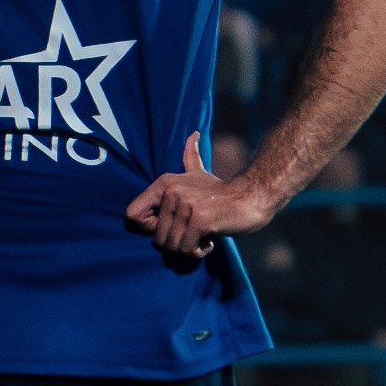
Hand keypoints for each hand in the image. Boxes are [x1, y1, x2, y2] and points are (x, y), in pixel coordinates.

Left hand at [122, 131, 280, 266]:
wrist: (253, 196)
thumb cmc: (223, 192)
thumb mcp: (199, 172)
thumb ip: (190, 156)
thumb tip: (193, 133)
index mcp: (164, 183)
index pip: (132, 216)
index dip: (150, 228)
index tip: (171, 225)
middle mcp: (171, 191)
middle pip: (156, 238)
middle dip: (175, 243)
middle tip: (192, 235)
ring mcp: (186, 205)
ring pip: (171, 246)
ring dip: (188, 250)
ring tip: (201, 238)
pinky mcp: (200, 220)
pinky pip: (187, 249)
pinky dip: (198, 252)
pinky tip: (209, 242)